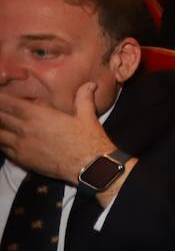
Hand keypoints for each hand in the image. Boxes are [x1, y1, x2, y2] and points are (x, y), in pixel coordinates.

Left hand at [0, 84, 119, 184]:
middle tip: (1, 109)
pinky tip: (4, 139)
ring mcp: (21, 146)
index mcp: (38, 115)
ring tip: (2, 124)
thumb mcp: (87, 115)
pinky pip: (3, 149)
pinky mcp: (22, 159)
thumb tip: (91, 84)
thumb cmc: (88, 139)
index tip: (0, 96)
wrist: (89, 166)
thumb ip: (83, 97)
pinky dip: (1, 142)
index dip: (1, 98)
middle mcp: (25, 129)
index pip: (8, 103)